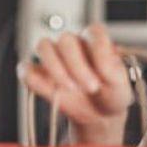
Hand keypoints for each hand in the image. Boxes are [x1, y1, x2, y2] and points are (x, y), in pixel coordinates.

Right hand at [17, 24, 133, 143]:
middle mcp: (73, 44)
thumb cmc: (111, 94)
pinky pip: (26, 69)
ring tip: (70, 89)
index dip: (98, 50)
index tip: (104, 73)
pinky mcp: (40, 74)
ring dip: (56, 69)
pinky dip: (34, 80)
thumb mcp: (121, 83)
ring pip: (43, 46)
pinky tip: (52, 93)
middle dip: (77, 66)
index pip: (93, 31)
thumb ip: (111, 68)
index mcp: (95, 40)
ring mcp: (55, 57)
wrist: (101, 115)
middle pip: (65, 40)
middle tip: (91, 88)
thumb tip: (100, 58)